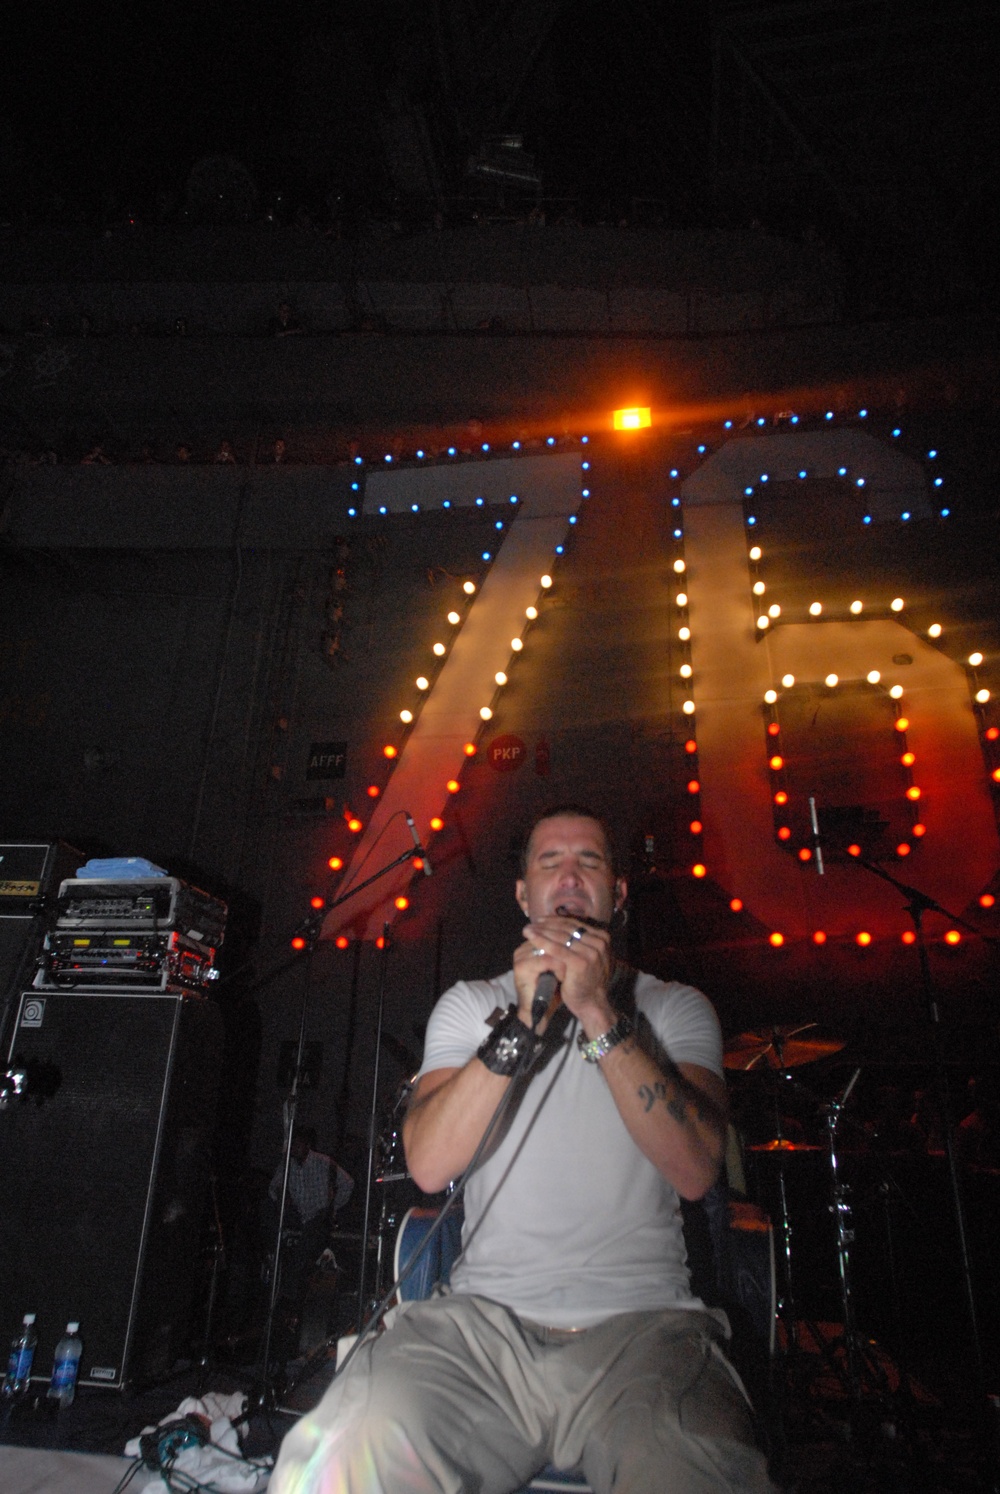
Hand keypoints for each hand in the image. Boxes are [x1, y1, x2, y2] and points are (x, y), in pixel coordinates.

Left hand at [513, 912, 614, 1034]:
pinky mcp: (580, 962)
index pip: (575, 924)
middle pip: (567, 929)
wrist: (592, 1003)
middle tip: (531, 924)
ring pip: (561, 937)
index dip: (556, 921)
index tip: (540, 920)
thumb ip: (580, 942)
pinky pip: (557, 949)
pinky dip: (542, 942)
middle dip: (547, 925)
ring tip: (527, 930)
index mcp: (603, 938)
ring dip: (541, 931)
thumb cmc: (586, 980)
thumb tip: (559, 925)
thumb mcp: (588, 956)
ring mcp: (591, 952)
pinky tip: (531, 938)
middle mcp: (600, 942)